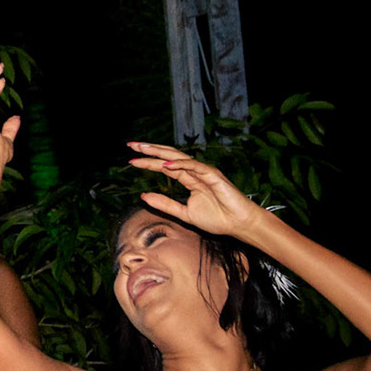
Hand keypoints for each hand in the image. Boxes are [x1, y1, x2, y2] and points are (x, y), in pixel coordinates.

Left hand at [128, 143, 266, 239]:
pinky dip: (179, 164)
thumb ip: (165, 204)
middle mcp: (194, 171)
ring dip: (160, 152)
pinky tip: (165, 165)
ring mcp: (204, 171)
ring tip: (143, 148)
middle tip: (132, 145)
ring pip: (179, 157)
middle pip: (168, 156)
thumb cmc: (217, 219)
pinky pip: (194, 166)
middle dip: (150, 150)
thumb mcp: (184, 213)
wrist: (239, 225)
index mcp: (188, 178)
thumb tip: (142, 196)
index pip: (164, 166)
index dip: (148, 162)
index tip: (131, 161)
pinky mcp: (213, 175)